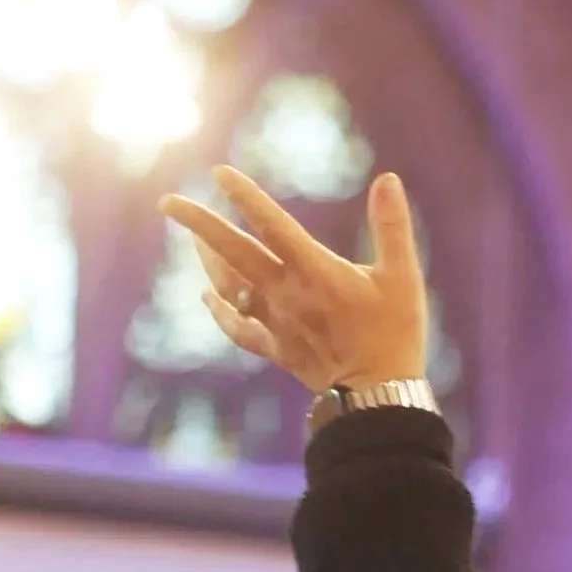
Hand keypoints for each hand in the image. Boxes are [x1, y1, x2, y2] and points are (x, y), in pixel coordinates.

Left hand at [159, 167, 429, 392]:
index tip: (220, 174)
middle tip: (167, 202)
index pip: (273, 226)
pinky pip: (237, 327)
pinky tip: (207, 295)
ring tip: (193, 237)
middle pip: (234, 253)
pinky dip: (218, 310)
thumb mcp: (403, 277)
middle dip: (199, 225)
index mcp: (317, 272)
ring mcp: (277, 322)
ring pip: (229, 286)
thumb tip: (387, 178)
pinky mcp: (276, 348)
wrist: (378, 397)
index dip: (246, 198)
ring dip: (207, 260)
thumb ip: (392, 226)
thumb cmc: (396, 334)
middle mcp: (288, 294)